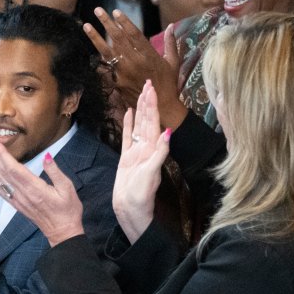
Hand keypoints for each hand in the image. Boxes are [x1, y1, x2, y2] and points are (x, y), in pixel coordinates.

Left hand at [0, 135, 84, 246]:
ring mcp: (18, 200)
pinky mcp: (16, 204)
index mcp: (35, 189)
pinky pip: (0, 190)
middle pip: (3, 171)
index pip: (14, 169)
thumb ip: (55, 171)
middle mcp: (23, 194)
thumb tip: (47, 156)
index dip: (2, 155)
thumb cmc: (68, 210)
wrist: (62, 232)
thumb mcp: (68, 188)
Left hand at [84, 8, 185, 128]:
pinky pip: (105, 69)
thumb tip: (171, 26)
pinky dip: (97, 59)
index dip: (124, 22)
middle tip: (98, 10)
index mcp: (149, 55)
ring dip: (96, 38)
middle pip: (118, 39)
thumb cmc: (169, 84)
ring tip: (86, 25)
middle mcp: (135, 62)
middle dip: (107, 23)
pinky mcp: (117, 83)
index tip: (116, 12)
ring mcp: (124, 73)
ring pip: (107, 52)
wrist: (160, 108)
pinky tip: (89, 51)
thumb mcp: (173, 63)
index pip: (134, 34)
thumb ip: (171, 43)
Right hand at [112, 80, 170, 242]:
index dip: (152, 105)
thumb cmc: (141, 196)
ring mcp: (136, 152)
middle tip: (148, 83)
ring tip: (140, 94)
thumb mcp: (151, 174)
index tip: (152, 89)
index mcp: (151, 149)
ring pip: (138, 125)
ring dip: (139, 109)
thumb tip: (167, 133)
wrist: (130, 210)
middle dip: (148, 102)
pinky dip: (128, 124)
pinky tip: (128, 113)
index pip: (153, 122)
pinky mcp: (126, 157)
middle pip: (146, 120)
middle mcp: (145, 148)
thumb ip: (159, 153)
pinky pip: (127, 136)